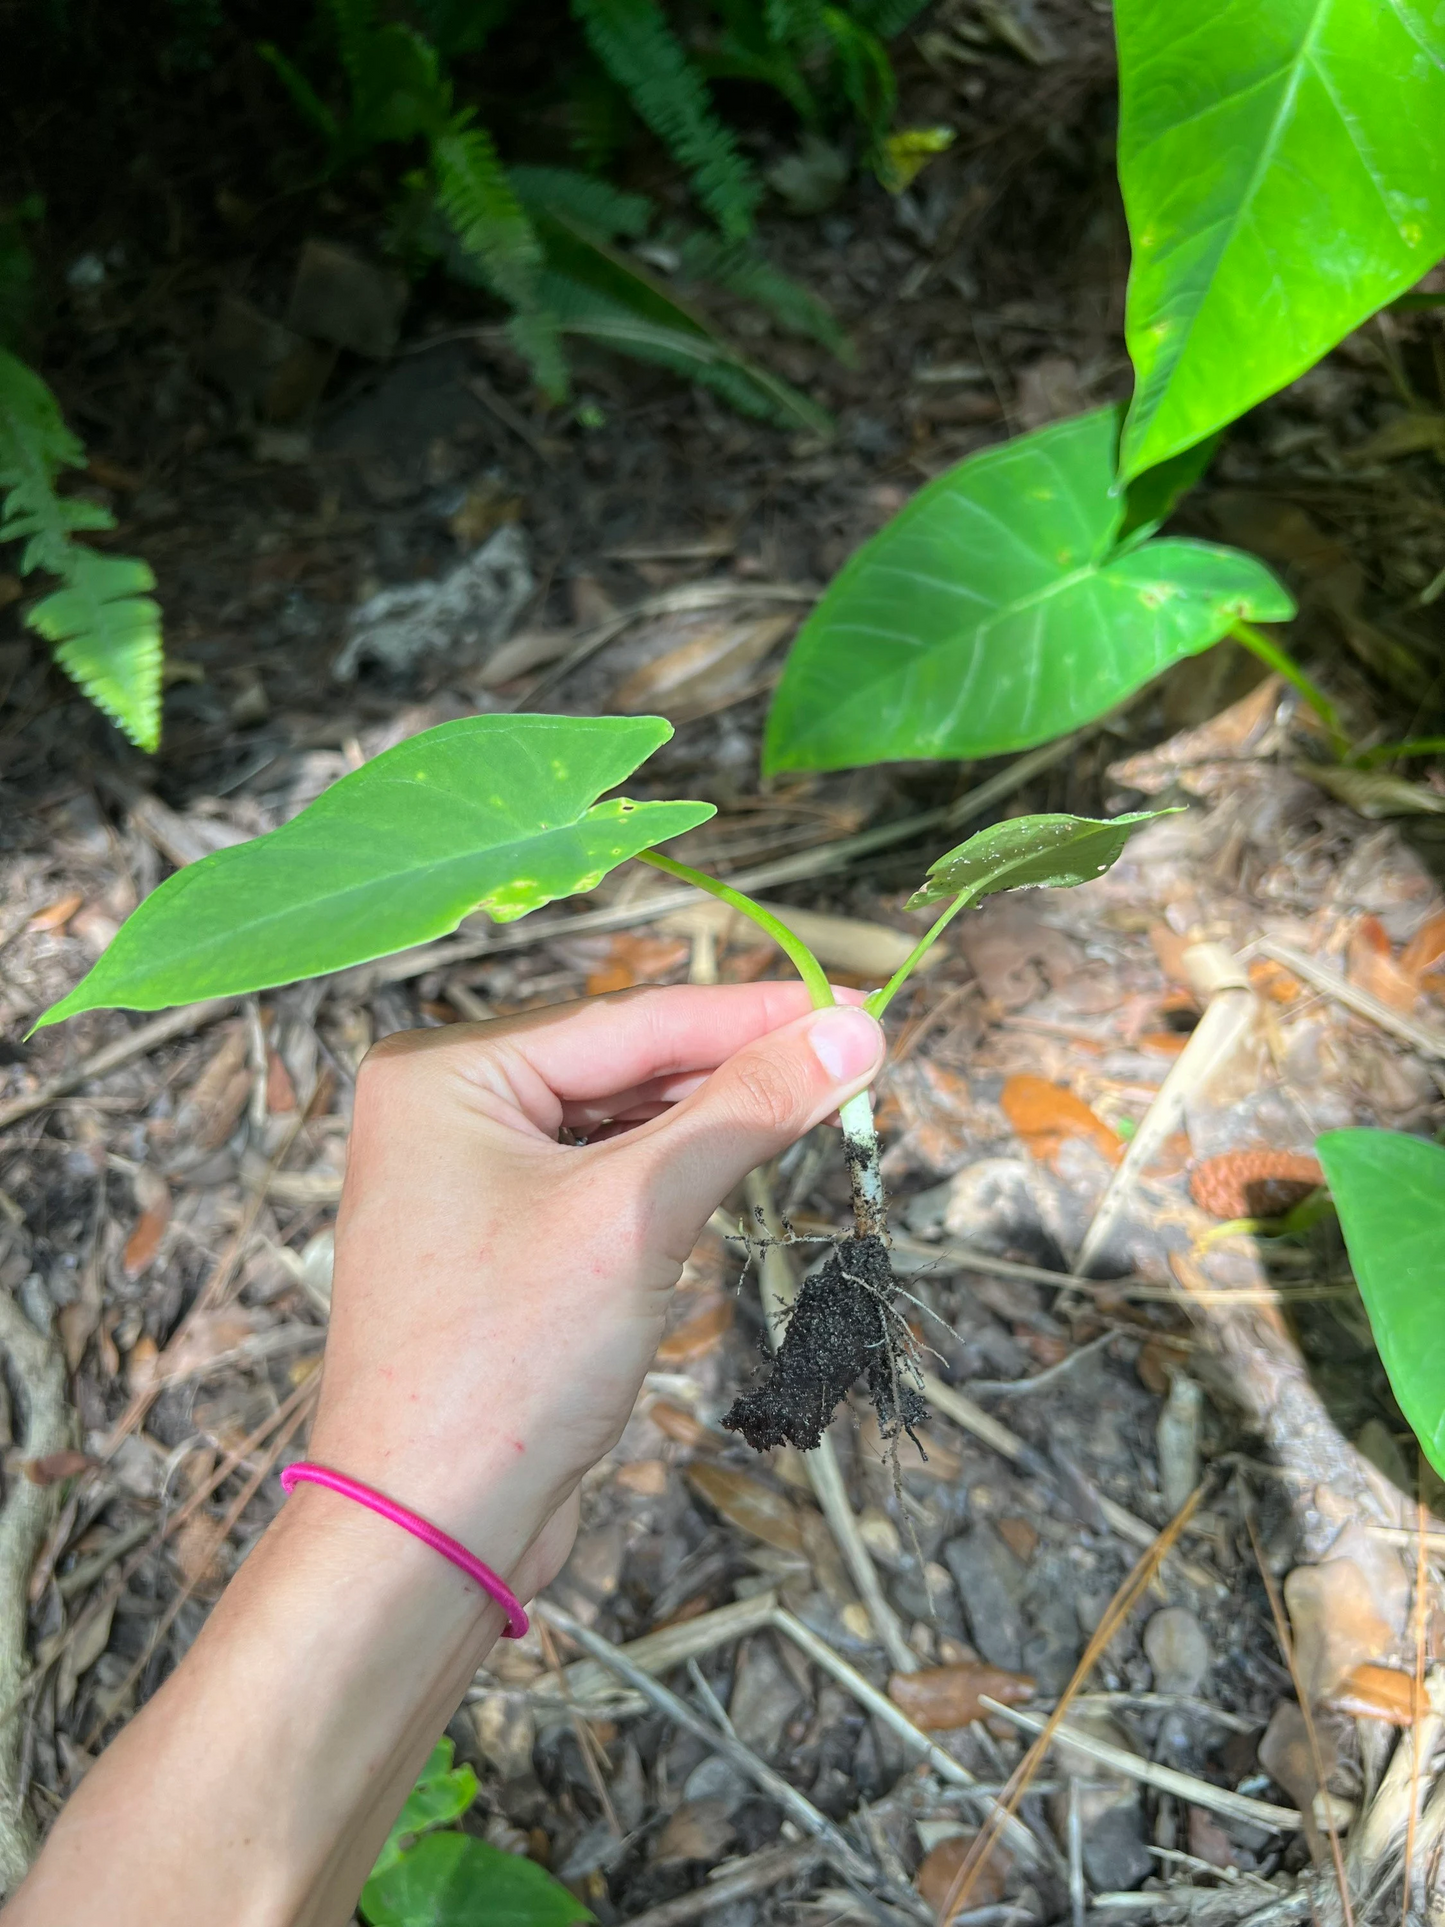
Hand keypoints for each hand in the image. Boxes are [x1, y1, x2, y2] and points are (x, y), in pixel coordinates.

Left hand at [308, 983, 883, 1597]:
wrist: (429, 1532)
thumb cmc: (504, 1367)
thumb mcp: (640, 1214)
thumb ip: (746, 1109)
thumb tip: (851, 1032)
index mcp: (444, 1072)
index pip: (630, 1018)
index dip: (755, 1013)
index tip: (857, 1005)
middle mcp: (442, 1107)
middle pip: (623, 1062)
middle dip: (736, 1065)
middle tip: (854, 1054)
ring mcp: (463, 1175)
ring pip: (616, 1121)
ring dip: (710, 1121)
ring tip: (816, 1102)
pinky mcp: (495, 1238)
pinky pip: (599, 1176)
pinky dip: (671, 1173)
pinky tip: (734, 1164)